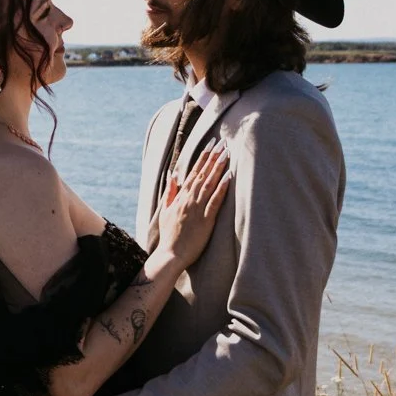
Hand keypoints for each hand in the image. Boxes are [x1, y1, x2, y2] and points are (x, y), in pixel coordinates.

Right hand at [154, 143, 231, 266]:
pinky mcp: (206, 220)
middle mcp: (189, 199)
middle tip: (222, 141)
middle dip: (213, 156)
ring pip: (210, 183)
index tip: (211, 143)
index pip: (193, 172)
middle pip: (203, 174)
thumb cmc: (169, 235)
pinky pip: (215, 201)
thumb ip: (170, 192)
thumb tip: (173, 175)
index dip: (203, 156)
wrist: (170, 255)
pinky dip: (222, 188)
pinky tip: (229, 176)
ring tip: (227, 152)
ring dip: (218, 167)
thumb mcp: (166, 210)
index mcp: (181, 197)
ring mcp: (197, 209)